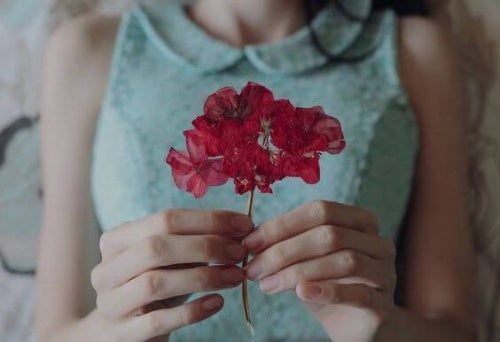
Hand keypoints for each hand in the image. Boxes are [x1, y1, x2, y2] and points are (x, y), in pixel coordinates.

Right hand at [90, 209, 252, 340]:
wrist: (118, 332)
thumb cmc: (153, 285)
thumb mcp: (168, 259)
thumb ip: (195, 242)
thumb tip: (240, 229)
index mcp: (117, 240)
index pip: (164, 219)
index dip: (208, 220)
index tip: (243, 225)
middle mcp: (107, 268)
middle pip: (157, 247)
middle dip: (206, 246)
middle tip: (240, 252)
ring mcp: (111, 303)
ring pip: (156, 282)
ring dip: (204, 276)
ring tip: (236, 276)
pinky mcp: (122, 334)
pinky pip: (159, 321)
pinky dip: (192, 311)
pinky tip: (217, 302)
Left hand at [243, 200, 395, 341]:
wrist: (357, 325)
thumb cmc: (328, 284)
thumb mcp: (307, 259)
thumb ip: (288, 245)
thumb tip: (251, 240)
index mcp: (360, 221)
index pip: (320, 211)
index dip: (283, 224)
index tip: (251, 242)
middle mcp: (377, 242)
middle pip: (330, 235)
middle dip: (285, 250)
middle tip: (255, 268)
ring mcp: (385, 272)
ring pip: (344, 261)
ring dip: (298, 272)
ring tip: (268, 285)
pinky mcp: (383, 304)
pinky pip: (358, 293)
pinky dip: (327, 291)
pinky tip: (301, 293)